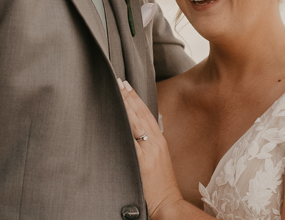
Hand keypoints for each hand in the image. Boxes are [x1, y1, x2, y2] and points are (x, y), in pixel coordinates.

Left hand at [118, 79, 184, 218]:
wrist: (168, 203)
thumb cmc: (161, 185)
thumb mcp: (158, 160)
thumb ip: (149, 145)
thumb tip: (136, 133)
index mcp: (160, 141)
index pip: (147, 113)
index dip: (136, 98)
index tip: (126, 85)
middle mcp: (156, 142)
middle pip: (141, 113)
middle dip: (129, 96)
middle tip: (118, 81)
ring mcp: (149, 151)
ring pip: (136, 122)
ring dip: (126, 105)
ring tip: (116, 91)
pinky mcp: (142, 161)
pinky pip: (132, 139)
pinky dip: (125, 125)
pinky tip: (117, 116)